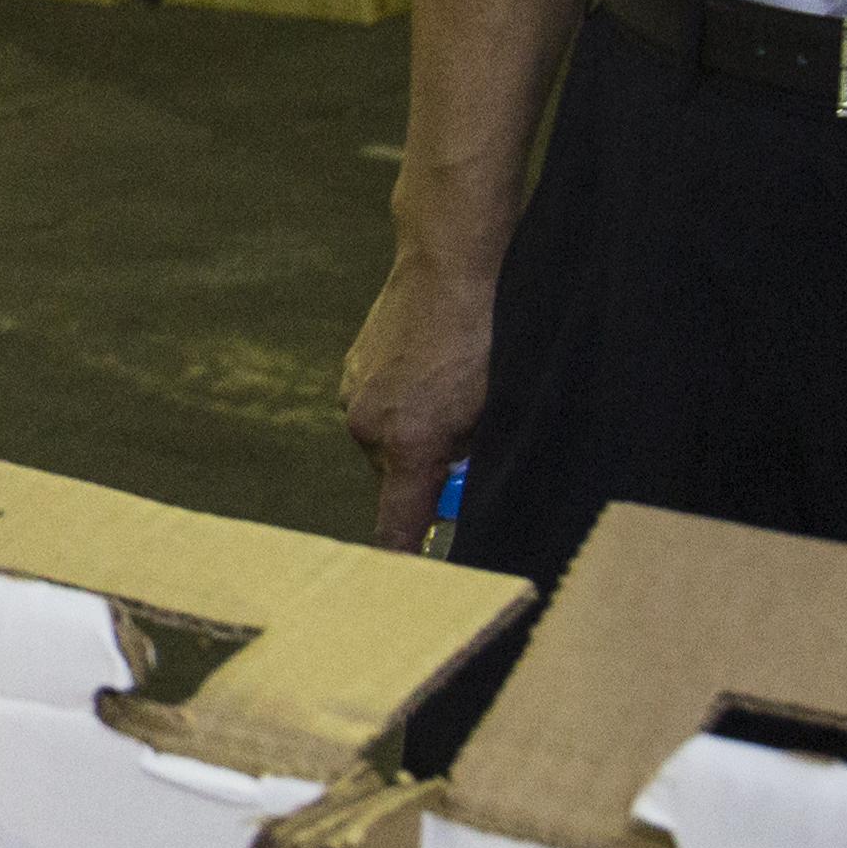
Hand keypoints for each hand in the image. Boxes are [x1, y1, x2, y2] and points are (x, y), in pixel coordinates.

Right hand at [341, 249, 500, 551]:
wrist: (449, 262)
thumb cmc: (485, 336)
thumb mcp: (494, 410)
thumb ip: (472, 463)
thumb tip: (460, 493)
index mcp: (407, 443)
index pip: (396, 526)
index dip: (402, 558)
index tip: (399, 584)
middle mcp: (368, 425)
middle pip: (397, 479)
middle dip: (430, 472)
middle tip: (470, 438)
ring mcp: (354, 394)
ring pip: (389, 442)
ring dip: (418, 434)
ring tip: (454, 391)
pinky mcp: (352, 369)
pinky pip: (380, 409)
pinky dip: (405, 405)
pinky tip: (434, 371)